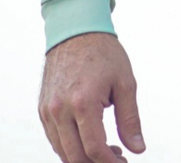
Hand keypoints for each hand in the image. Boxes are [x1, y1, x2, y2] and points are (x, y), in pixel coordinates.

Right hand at [38, 32, 145, 162]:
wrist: (76, 31)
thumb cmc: (104, 53)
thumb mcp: (125, 83)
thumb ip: (130, 118)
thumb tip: (138, 147)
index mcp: (83, 102)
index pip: (94, 148)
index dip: (110, 162)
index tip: (124, 162)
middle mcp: (60, 110)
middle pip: (75, 157)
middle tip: (117, 158)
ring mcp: (48, 111)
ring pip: (62, 152)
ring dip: (83, 158)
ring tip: (107, 149)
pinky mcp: (43, 110)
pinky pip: (55, 139)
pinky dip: (70, 147)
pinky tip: (89, 140)